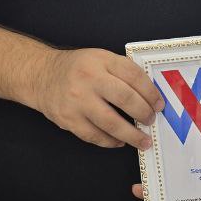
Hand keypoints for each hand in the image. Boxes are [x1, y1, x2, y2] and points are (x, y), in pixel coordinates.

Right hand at [34, 48, 164, 148]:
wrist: (41, 76)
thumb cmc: (77, 68)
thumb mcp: (100, 58)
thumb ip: (122, 71)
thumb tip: (150, 95)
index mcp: (101, 60)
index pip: (133, 75)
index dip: (151, 92)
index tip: (159, 104)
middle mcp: (89, 79)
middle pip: (125, 99)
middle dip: (144, 113)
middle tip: (151, 120)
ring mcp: (77, 101)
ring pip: (111, 123)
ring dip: (132, 135)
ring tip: (143, 141)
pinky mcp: (68, 119)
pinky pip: (94, 136)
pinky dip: (111, 141)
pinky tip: (120, 141)